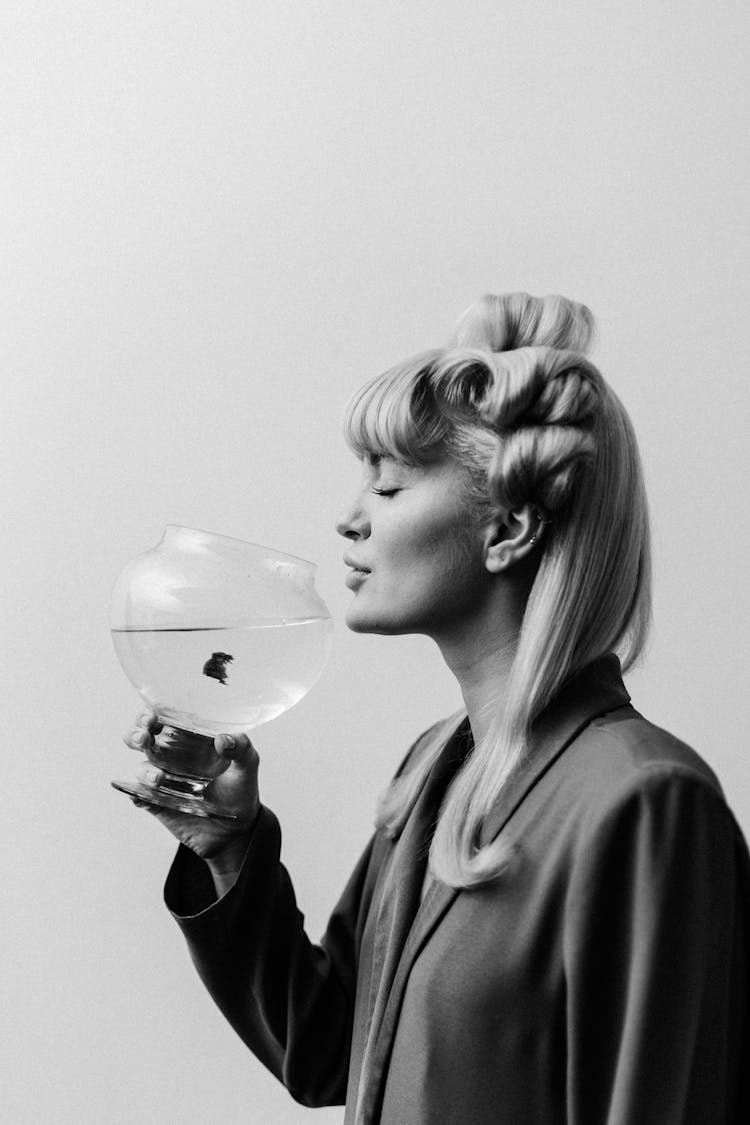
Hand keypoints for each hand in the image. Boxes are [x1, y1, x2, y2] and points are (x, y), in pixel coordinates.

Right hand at [123, 711, 260, 868]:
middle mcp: (171, 756)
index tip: (152, 714)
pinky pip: (138, 796)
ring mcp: (162, 780)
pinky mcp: (157, 803)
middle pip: (141, 737)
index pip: (165, 717)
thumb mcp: (247, 766)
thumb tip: (223, 739)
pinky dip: (136, 794)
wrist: (236, 832)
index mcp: (190, 739)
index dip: (152, 712)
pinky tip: (142, 796)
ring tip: (160, 778)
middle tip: (144, 736)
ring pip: (141, 768)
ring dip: (145, 770)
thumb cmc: (240, 790)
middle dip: (136, 733)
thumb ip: (241, 748)